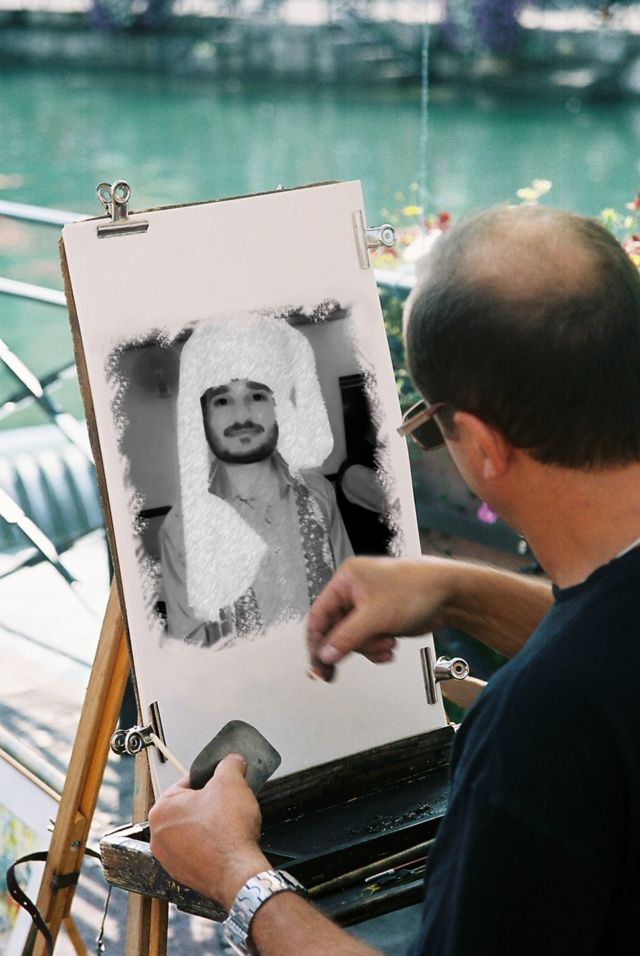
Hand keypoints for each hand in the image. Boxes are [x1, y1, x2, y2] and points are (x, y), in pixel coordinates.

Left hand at [148, 754, 269, 908]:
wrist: (238, 873)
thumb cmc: (228, 833)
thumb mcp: (232, 781)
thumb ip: (229, 764)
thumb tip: (232, 761)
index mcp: (161, 809)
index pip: (186, 783)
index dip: (209, 781)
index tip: (222, 785)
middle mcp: (159, 836)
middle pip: (188, 808)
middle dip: (208, 804)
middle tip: (227, 805)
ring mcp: (169, 858)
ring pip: (191, 831)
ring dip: (208, 826)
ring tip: (227, 826)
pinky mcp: (183, 875)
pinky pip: (196, 851)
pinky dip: (209, 847)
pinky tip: (225, 844)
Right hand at [307, 556, 453, 680]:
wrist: (449, 594)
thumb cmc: (417, 588)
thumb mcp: (376, 616)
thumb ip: (347, 637)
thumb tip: (325, 655)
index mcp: (346, 580)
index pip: (319, 614)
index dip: (316, 641)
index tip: (317, 664)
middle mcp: (354, 592)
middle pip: (335, 630)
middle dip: (350, 645)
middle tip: (337, 670)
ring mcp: (367, 606)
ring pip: (353, 639)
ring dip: (369, 647)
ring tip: (387, 643)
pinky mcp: (380, 619)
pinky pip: (368, 641)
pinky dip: (377, 648)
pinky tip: (390, 646)